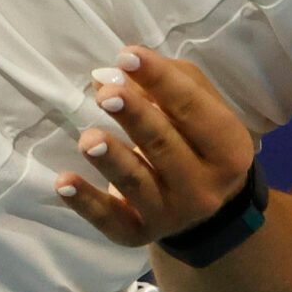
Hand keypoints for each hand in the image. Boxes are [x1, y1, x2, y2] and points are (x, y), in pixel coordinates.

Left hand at [56, 45, 258, 247]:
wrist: (207, 212)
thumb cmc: (198, 141)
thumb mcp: (203, 109)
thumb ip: (168, 83)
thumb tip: (115, 73)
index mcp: (228, 147)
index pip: (192, 109)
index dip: (160, 80)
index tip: (126, 56)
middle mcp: (204, 186)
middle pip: (165, 146)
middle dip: (134, 116)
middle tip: (106, 93)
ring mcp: (171, 215)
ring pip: (137, 183)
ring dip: (111, 159)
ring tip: (88, 138)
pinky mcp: (137, 234)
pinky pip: (110, 219)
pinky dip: (86, 202)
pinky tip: (63, 183)